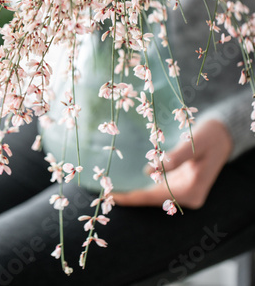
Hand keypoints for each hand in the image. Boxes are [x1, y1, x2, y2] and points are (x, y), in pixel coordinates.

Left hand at [112, 120, 232, 209]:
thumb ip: (176, 156)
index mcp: (192, 189)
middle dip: (132, 195)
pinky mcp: (184, 183)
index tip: (113, 197)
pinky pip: (161, 187)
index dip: (134, 197)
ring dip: (137, 190)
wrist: (225, 134)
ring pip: (156, 194)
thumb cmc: (210, 135)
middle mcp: (189, 195)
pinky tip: (130, 180)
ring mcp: (186, 191)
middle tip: (106, 192)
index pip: (156, 196)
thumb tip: (152, 169)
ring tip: (113, 187)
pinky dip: (146, 184)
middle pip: (154, 198)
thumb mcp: (195, 142)